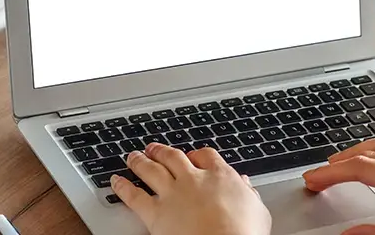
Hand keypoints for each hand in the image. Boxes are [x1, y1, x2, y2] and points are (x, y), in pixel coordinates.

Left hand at [110, 143, 270, 234]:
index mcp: (220, 176)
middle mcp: (193, 179)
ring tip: (133, 156)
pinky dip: (123, 186)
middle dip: (162, 151)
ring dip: (140, 160)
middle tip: (155, 148)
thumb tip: (246, 186)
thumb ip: (249, 195)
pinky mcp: (155, 213)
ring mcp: (172, 194)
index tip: (193, 155)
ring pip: (151, 169)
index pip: (206, 155)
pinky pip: (134, 195)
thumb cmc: (244, 233)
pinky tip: (116, 181)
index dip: (197, 153)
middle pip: (173, 156)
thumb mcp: (258, 211)